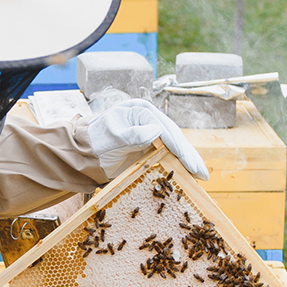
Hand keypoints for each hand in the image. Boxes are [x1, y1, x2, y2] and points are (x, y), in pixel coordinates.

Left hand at [87, 97, 210, 179]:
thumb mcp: (111, 136)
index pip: (164, 129)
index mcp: (141, 111)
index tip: (188, 162)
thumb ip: (131, 134)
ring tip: (202, 176)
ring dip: (189, 160)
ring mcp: (151, 132)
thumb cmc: (95, 140)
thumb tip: (155, 131)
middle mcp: (149, 119)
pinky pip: (169, 154)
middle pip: (175, 137)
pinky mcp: (151, 145)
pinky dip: (180, 164)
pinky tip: (190, 174)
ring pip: (175, 146)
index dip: (178, 147)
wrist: (85, 151)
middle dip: (189, 155)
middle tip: (201, 173)